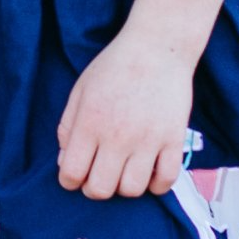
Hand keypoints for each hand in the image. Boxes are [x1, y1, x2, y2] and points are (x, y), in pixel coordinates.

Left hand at [56, 35, 192, 199]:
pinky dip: (156, 185)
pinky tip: (148, 171)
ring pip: (132, 190)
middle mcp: (117, 136)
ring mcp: (148, 140)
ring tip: (123, 170)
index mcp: (90, 122)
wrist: (156, 48)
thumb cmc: (114, 67)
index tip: (74, 175)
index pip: (72, 173)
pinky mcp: (173, 140)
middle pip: (101, 189)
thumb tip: (65, 161)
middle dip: (94, 188)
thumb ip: (68, 127)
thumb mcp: (80, 90)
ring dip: (124, 186)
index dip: (69, 180)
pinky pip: (166, 181)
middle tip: (98, 174)